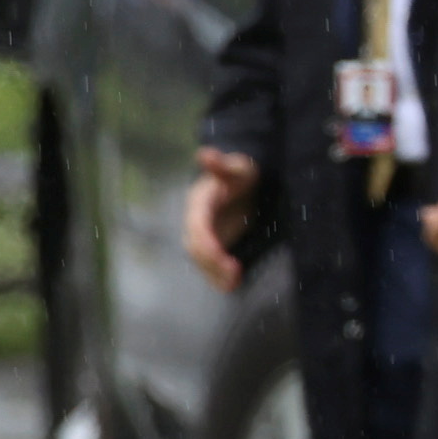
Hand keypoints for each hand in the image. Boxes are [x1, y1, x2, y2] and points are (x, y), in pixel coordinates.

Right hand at [182, 149, 258, 292]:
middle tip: (235, 273)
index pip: (197, 228)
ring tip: (234, 283)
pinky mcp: (213, 246)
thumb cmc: (241, 173)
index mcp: (199, 204)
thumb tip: (204, 153)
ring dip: (214, 274)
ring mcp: (203, 236)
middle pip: (196, 248)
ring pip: (200, 260)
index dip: (207, 244)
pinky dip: (217, 277)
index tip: (221, 257)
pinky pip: (209, 265)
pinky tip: (230, 286)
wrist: (242, 182)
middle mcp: (195, 222)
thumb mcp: (237, 167)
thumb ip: (221, 164)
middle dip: (212, 263)